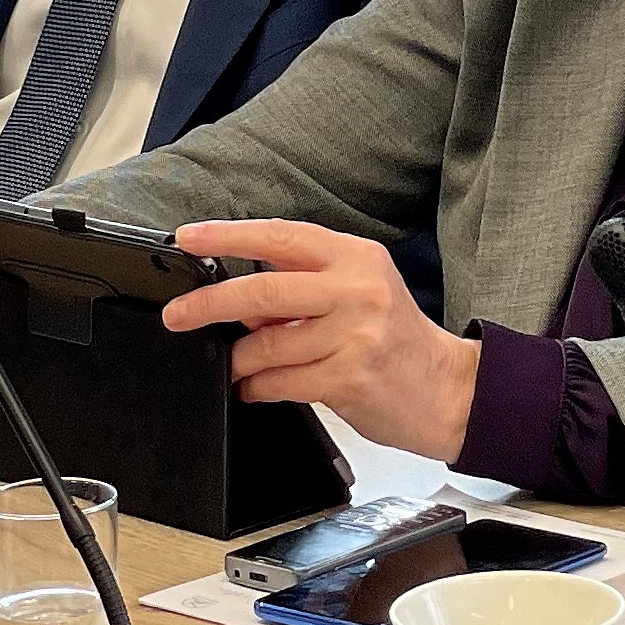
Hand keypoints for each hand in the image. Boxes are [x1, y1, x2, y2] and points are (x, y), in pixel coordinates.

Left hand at [163, 221, 481, 461]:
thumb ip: (305, 286)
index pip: (281, 237)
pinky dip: (258, 387)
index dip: (228, 236)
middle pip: (263, 291)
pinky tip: (256, 387)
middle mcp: (357, 289)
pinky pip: (280, 382)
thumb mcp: (359, 291)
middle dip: (209, 304)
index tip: (188, 238)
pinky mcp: (348, 378)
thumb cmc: (396, 338)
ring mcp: (354, 334)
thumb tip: (240, 300)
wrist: (447, 389)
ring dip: (239, 360)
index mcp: (356, 257)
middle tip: (177, 314)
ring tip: (238, 366)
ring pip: (266, 345)